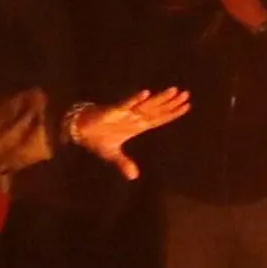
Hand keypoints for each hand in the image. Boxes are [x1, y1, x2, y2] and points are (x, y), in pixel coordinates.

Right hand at [64, 88, 192, 176]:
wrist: (80, 130)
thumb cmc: (97, 138)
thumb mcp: (112, 154)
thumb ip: (123, 163)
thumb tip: (133, 176)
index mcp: (136, 126)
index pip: (159, 119)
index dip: (172, 113)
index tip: (187, 106)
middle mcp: (133, 117)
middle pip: (156, 109)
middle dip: (170, 102)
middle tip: (186, 94)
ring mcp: (125, 113)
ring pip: (145, 104)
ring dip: (159, 98)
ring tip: (173, 91)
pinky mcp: (112, 111)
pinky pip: (125, 104)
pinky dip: (134, 99)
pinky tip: (145, 93)